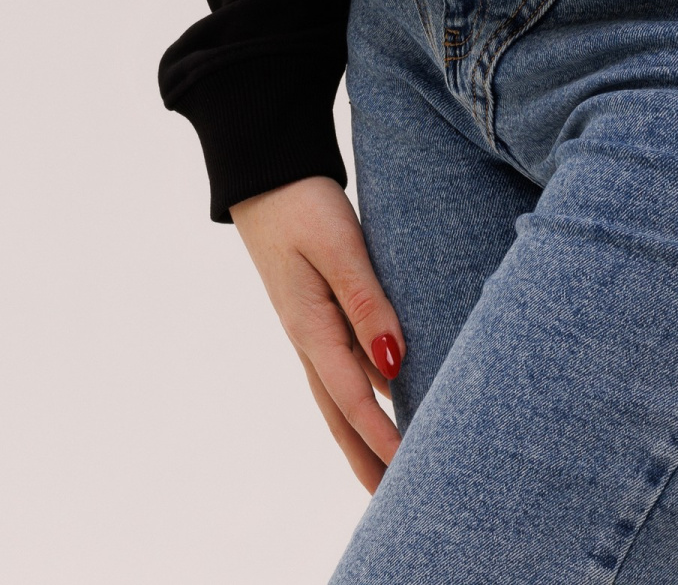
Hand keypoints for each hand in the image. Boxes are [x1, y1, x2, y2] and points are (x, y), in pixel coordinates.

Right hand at [230, 175, 405, 490]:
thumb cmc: (302, 204)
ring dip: (363, 435)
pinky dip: (361, 397)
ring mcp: (309, 327)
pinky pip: (341, 368)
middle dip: (366, 459)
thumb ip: (367, 302)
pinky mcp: (316, 312)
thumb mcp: (338, 246)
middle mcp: (308, 338)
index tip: (411, 470)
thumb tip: (394, 363)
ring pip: (340, 396)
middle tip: (394, 503)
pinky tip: (382, 402)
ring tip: (390, 471)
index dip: (383, 437)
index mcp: (311, 329)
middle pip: (340, 415)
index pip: (353, 398)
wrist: (266, 174)